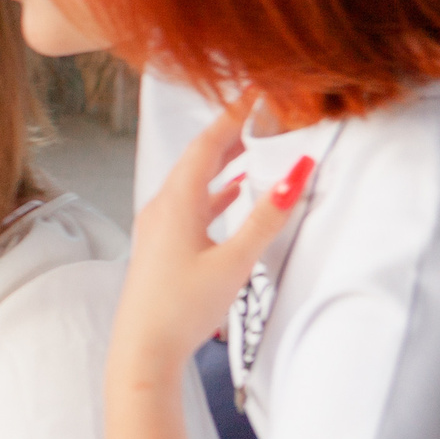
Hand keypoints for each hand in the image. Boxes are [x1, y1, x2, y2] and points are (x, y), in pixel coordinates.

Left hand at [111, 94, 314, 380]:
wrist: (143, 350)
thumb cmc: (183, 308)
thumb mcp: (234, 262)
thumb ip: (266, 218)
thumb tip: (296, 173)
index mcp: (176, 201)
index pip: (208, 142)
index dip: (234, 113)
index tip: (257, 89)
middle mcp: (162, 206)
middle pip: (200, 157)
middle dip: (232, 132)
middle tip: (264, 111)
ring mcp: (159, 224)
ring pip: (195, 180)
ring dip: (224, 161)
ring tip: (256, 143)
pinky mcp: (162, 244)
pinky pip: (191, 203)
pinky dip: (215, 190)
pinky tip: (234, 191)